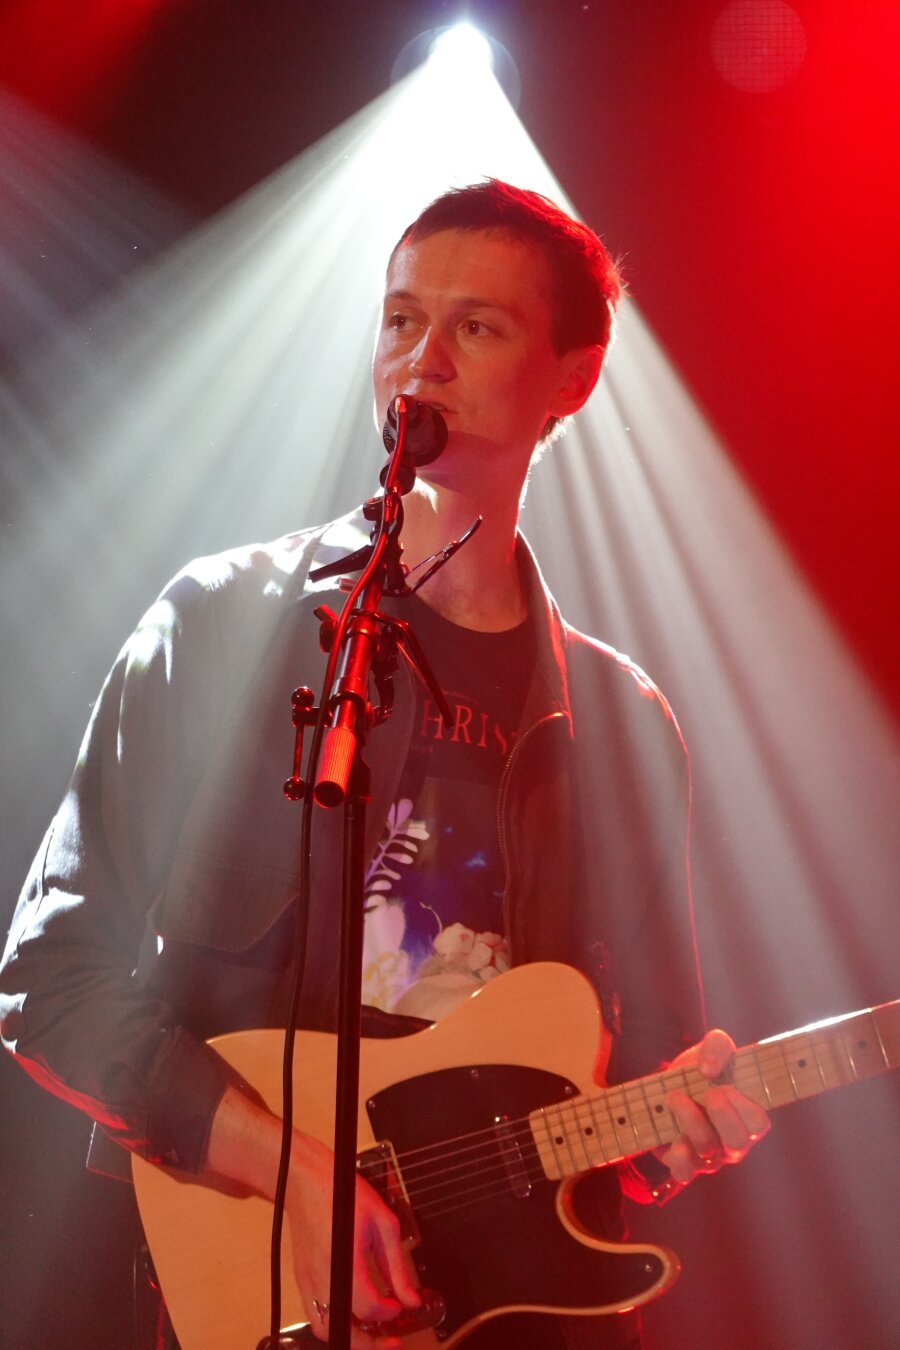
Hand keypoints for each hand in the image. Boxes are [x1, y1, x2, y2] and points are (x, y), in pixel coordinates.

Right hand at [286, 1131, 420, 1347]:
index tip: (399, 1305)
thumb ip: (397, 1265)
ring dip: (350, 1339)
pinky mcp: (301, 1281)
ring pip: (325, 1330)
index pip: (367, 1306)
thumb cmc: (345, 1195)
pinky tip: (353, 1319)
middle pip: (342, 1330)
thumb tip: (410, 1298)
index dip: (389, 1312)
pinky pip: (316, 1317)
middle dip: (370, 1344)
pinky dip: (335, 1326)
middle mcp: (320, 1276)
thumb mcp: (383, 1223)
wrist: (307, 1181)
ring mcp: (306, 1281)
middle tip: (391, 1342)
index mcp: (343, 1259)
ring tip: (373, 1337)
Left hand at [655, 1029, 769, 1185]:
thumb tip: (709, 1068)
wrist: (663, 1089)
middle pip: (738, 1141)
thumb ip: (718, 1046)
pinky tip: (673, 1138)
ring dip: (690, 1119)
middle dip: (721, 1114)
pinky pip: (685, 1172)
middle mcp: (732, 1142)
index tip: (724, 1086)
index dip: (744, 1107)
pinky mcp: (684, 1164)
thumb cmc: (698, 1071)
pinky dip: (679, 1156)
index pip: (759, 1123)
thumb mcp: (710, 1049)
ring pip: (708, 1150)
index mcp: (746, 1117)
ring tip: (675, 1096)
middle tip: (708, 1092)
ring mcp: (709, 1156)